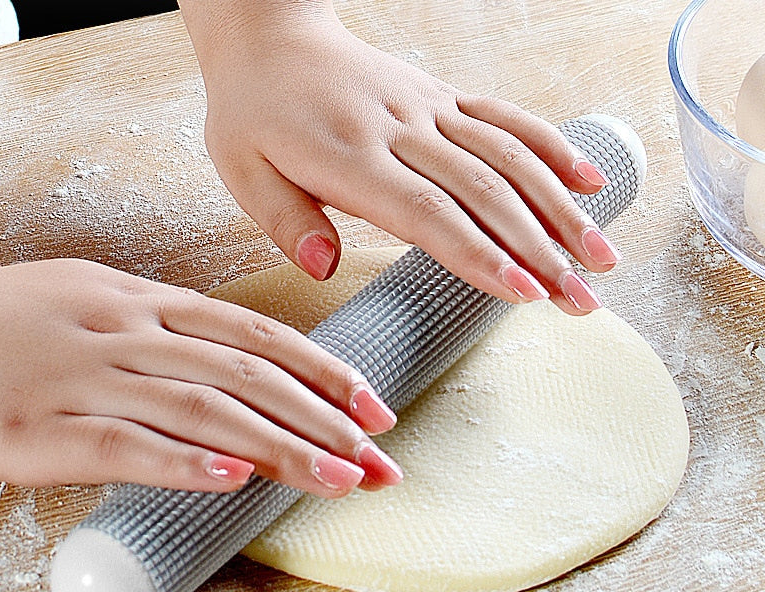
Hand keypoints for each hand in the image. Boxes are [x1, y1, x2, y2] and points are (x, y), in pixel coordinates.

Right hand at [0, 260, 401, 495]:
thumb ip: (172, 332)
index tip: (375, 406)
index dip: (324, 371)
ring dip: (277, 447)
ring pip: (200, 411)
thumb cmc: (18, 325)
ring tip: (337, 479)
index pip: (258, 335)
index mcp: (146, 302)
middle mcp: (127, 335)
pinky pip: (122, 447)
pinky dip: (183, 462)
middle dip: (323, 421)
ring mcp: (84, 381)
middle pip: (246, 377)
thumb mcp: (100, 302)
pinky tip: (235, 479)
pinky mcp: (38, 432)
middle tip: (379, 461)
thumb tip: (246, 369)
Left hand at [178, 0, 620, 314]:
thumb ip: (285, 219)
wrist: (270, 36)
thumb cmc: (253, 112)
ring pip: (509, 158)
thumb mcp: (241, 170)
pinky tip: (590, 180)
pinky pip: (506, 118)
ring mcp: (429, 109)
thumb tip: (324, 267)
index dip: (481, 254)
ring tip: (603, 256)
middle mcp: (402, 130)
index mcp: (351, 158)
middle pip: (485, 193)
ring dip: (562, 210)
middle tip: (584, 301)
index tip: (527, 293)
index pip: (429, 213)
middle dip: (541, 250)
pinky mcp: (444, 97)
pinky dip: (552, 148)